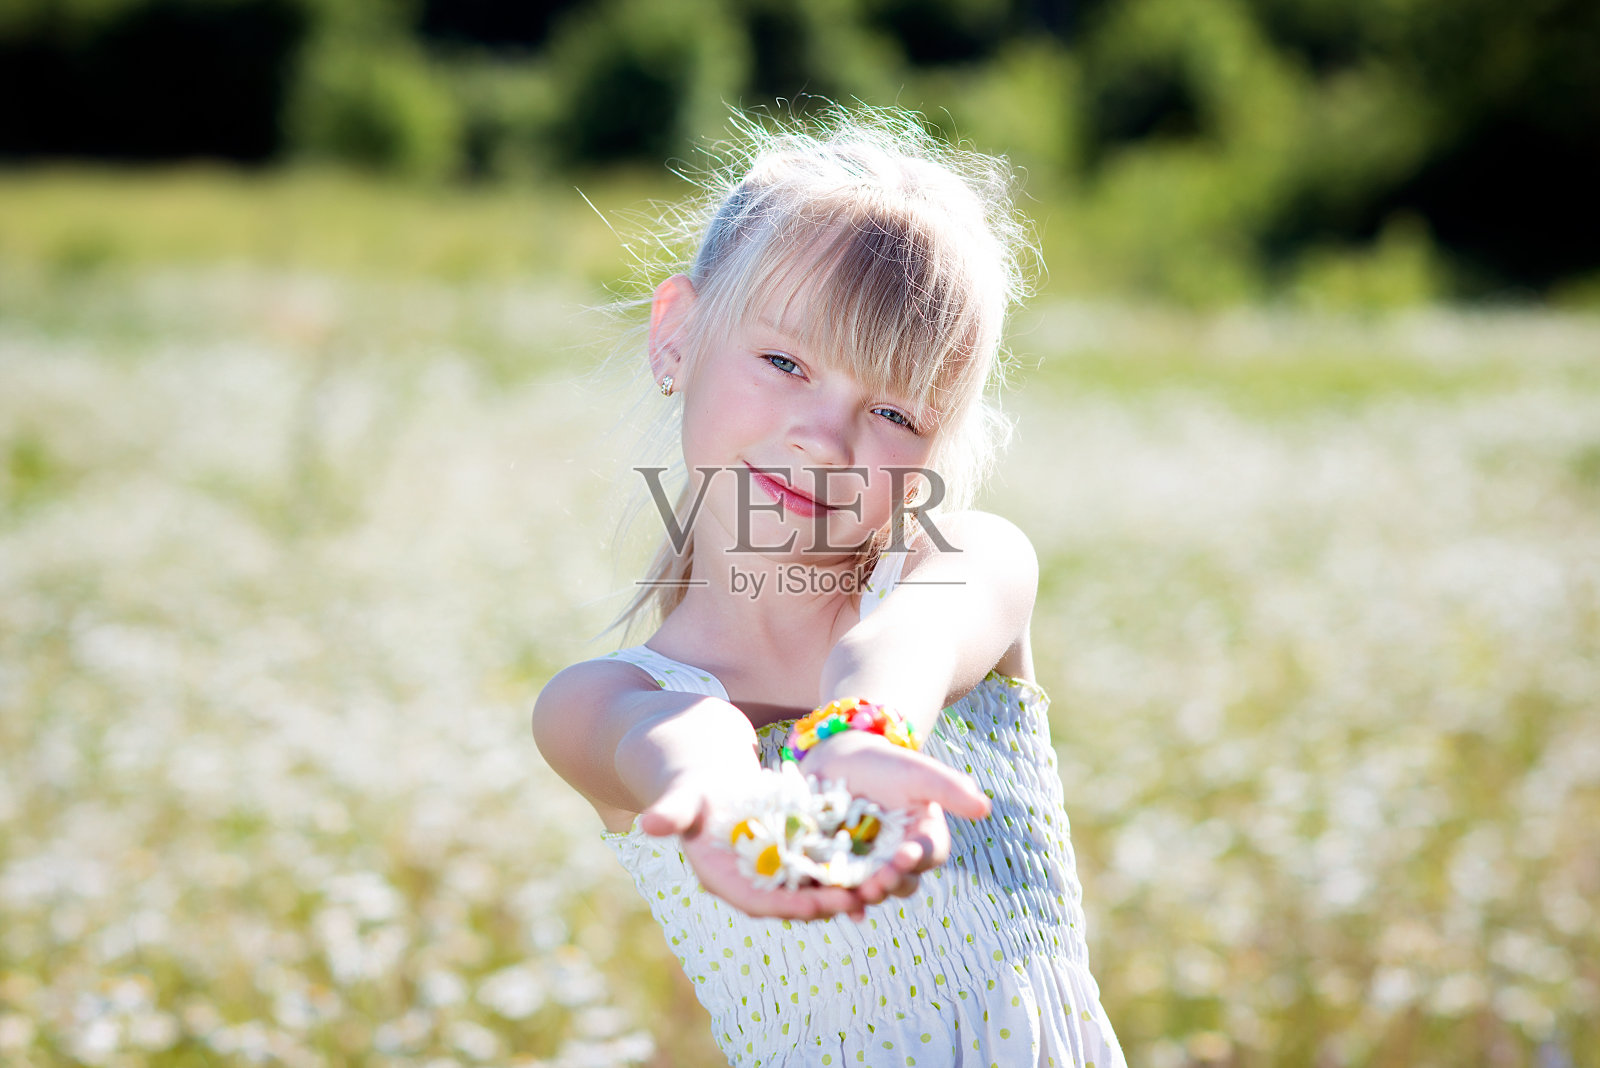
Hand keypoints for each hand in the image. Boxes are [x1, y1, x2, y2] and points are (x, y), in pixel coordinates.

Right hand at [640, 781, 869, 920]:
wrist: (701, 770)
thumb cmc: (687, 781)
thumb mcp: (682, 794)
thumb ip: (671, 812)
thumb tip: (648, 824)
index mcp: (719, 877)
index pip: (756, 901)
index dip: (787, 905)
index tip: (816, 905)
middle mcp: (747, 881)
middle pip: (790, 899)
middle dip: (824, 902)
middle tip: (860, 900)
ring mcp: (768, 868)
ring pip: (808, 886)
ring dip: (839, 890)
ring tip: (876, 887)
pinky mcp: (785, 852)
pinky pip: (816, 864)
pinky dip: (840, 866)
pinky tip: (873, 862)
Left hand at [796, 732, 990, 907]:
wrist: (842, 760)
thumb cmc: (887, 764)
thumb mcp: (917, 771)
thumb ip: (948, 787)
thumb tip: (984, 808)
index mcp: (923, 839)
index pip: (927, 853)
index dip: (918, 857)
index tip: (907, 854)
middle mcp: (900, 862)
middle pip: (901, 881)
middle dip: (890, 883)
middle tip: (877, 882)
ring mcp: (869, 870)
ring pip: (871, 890)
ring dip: (865, 896)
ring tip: (855, 895)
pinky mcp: (838, 871)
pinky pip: (840, 891)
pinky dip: (839, 900)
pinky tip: (835, 905)